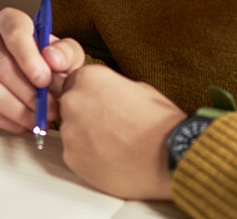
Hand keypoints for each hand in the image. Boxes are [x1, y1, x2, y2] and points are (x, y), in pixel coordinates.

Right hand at [0, 6, 84, 131]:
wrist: (39, 79)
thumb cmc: (50, 62)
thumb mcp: (67, 52)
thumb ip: (66, 52)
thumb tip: (52, 58)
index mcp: (8, 20)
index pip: (14, 33)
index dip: (29, 58)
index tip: (45, 80)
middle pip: (1, 65)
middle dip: (28, 92)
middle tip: (49, 106)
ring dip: (18, 110)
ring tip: (40, 117)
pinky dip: (8, 121)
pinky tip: (25, 122)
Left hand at [58, 65, 185, 199]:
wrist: (166, 156)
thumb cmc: (158, 123)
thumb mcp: (139, 88)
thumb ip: (113, 88)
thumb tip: (109, 94)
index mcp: (89, 77)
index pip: (76, 80)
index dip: (92, 93)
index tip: (101, 103)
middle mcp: (74, 101)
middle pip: (71, 105)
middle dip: (86, 114)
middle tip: (109, 125)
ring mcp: (70, 131)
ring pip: (72, 130)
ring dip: (86, 136)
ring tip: (113, 144)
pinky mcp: (72, 158)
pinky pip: (75, 153)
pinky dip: (88, 156)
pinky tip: (109, 157)